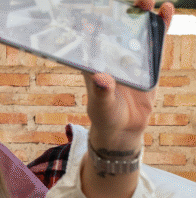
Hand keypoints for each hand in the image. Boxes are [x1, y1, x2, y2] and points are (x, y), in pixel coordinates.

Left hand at [84, 0, 172, 149]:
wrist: (124, 127)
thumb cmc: (105, 115)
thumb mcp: (102, 105)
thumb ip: (101, 92)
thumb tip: (100, 78)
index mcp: (93, 63)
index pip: (89, 40)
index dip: (91, 23)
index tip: (91, 10)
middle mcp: (110, 55)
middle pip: (114, 29)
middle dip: (119, 13)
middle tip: (127, 1)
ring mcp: (129, 56)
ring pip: (135, 31)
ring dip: (140, 14)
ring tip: (146, 0)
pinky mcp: (148, 61)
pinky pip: (155, 41)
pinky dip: (160, 26)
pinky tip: (166, 10)